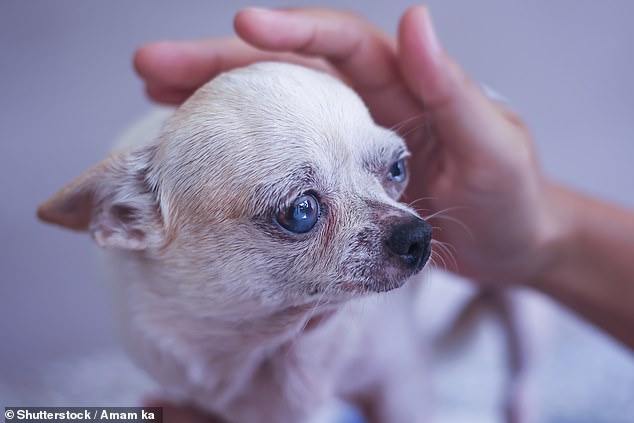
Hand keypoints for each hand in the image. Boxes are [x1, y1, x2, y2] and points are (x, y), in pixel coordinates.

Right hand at [134, 6, 563, 285]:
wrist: (511, 247)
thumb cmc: (511, 198)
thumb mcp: (491, 143)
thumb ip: (450, 89)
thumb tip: (415, 19)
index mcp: (404, 83)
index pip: (339, 43)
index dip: (289, 31)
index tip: (240, 26)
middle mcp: (365, 104)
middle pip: (285, 71)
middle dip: (220, 62)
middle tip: (153, 62)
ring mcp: (344, 142)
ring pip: (271, 109)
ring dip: (214, 98)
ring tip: (155, 90)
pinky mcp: (334, 180)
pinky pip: (279, 156)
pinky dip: (240, 147)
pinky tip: (199, 144)